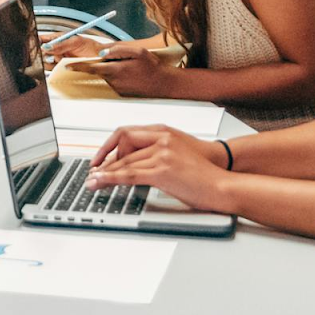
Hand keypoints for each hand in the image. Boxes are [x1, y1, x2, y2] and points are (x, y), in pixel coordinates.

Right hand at [41, 33, 112, 65]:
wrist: (100, 58)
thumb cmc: (90, 46)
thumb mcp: (75, 42)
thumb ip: (60, 44)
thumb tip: (47, 47)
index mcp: (58, 38)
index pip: (42, 38)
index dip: (35, 41)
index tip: (31, 44)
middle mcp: (57, 48)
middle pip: (41, 50)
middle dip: (38, 53)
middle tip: (39, 55)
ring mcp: (58, 58)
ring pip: (45, 60)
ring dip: (44, 61)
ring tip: (49, 61)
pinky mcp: (61, 67)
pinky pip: (51, 68)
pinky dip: (48, 69)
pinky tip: (51, 67)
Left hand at [74, 47, 183, 97]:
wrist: (163, 84)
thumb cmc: (152, 67)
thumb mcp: (137, 52)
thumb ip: (118, 50)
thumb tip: (102, 52)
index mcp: (116, 70)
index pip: (91, 68)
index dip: (78, 66)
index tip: (67, 66)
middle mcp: (114, 81)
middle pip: (99, 70)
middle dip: (100, 64)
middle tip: (111, 59)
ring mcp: (117, 88)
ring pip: (107, 75)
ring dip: (111, 69)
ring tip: (129, 66)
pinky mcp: (121, 92)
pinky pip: (114, 81)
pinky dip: (117, 75)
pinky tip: (130, 73)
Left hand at [86, 125, 229, 209]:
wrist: (222, 181)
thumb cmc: (203, 169)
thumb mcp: (178, 150)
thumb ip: (157, 149)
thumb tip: (136, 159)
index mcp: (163, 131)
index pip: (127, 132)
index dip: (109, 145)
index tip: (101, 156)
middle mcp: (160, 139)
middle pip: (121, 144)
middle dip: (104, 158)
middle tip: (93, 171)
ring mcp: (161, 154)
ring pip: (123, 161)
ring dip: (104, 172)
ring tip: (91, 181)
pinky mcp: (162, 171)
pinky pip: (129, 174)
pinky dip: (111, 178)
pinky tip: (101, 182)